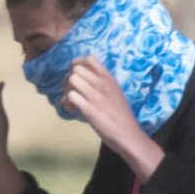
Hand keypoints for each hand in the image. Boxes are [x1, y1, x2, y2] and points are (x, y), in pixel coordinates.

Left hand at [59, 58, 163, 175]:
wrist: (128, 134)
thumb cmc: (120, 115)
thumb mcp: (114, 92)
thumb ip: (101, 84)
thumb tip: (83, 79)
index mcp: (109, 78)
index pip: (89, 58)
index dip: (77, 65)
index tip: (76, 77)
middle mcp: (102, 84)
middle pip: (75, 69)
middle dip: (68, 80)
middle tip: (73, 93)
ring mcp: (96, 96)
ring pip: (71, 80)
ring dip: (66, 91)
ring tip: (73, 103)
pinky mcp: (90, 109)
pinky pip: (70, 96)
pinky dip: (66, 103)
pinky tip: (73, 110)